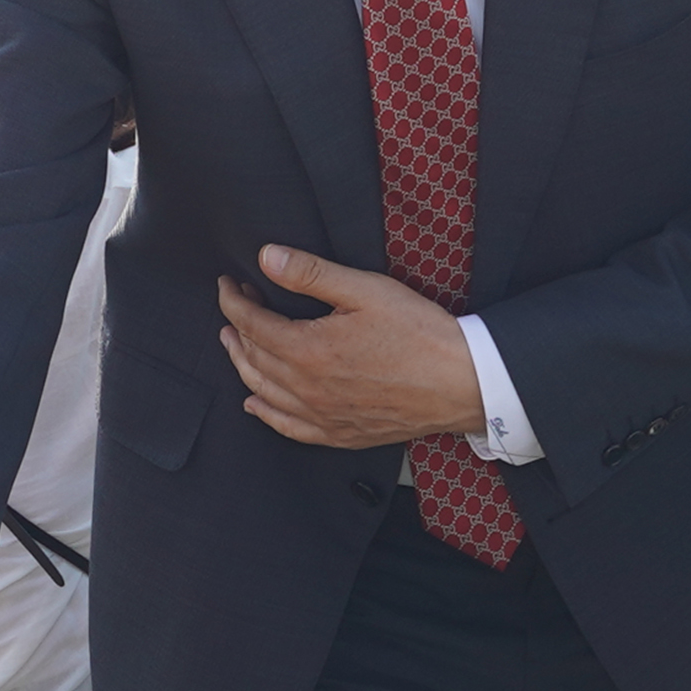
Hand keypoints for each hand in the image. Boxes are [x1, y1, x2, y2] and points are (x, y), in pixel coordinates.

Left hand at [220, 247, 486, 448]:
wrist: (461, 383)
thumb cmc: (419, 333)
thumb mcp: (365, 290)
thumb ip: (311, 274)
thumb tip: (267, 257)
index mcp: (307, 350)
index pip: (251, 323)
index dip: (234, 301)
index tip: (229, 284)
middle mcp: (306, 389)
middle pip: (252, 358)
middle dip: (236, 329)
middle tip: (235, 307)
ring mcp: (321, 416)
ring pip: (264, 392)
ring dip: (243, 365)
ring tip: (233, 346)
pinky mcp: (339, 433)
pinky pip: (289, 428)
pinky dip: (265, 413)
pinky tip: (256, 404)